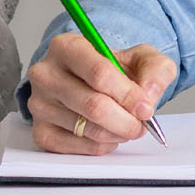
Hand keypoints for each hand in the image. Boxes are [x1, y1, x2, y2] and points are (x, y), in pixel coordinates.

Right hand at [26, 32, 175, 155]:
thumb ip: (154, 69)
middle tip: (142, 124)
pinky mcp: (41, 131)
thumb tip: (149, 94)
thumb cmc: (111, 68)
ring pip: (89, 129)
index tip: (146, 107)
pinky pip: (80, 147)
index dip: (128, 95)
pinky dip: (102, 145)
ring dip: (117, 133)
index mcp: (66, 46)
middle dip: (127, 120)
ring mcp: (39, 104)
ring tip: (125, 124)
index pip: (99, 73)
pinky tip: (107, 132)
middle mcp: (45, 74)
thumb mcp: (140, 57)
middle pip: (94, 105)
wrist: (90, 82)